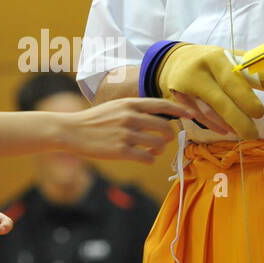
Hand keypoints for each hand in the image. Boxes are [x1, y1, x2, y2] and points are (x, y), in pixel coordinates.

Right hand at [60, 97, 191, 162]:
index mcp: (129, 104)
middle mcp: (129, 117)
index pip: (162, 105)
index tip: (191, 115)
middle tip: (166, 139)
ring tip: (152, 149)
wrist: (72, 131)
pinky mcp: (120, 151)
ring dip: (159, 149)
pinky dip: (150, 158)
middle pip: (164, 127)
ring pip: (157, 144)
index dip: (180, 110)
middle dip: (169, 135)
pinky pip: (147, 157)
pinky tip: (144, 157)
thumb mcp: (115, 106)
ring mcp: (125, 134)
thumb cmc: (96, 120)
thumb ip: (136, 109)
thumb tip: (160, 116)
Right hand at [156, 44, 263, 140]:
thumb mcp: (229, 57)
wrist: (176, 60)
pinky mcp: (178, 100)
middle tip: (254, 133)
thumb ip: (252, 69)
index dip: (246, 99)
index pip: (232, 81)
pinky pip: (198, 116)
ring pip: (208, 111)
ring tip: (244, 134)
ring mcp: (185, 88)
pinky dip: (213, 125)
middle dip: (238, 119)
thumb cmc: (210, 60)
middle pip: (219, 100)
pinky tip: (227, 131)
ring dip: (227, 125)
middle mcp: (198, 72)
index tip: (260, 113)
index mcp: (215, 58)